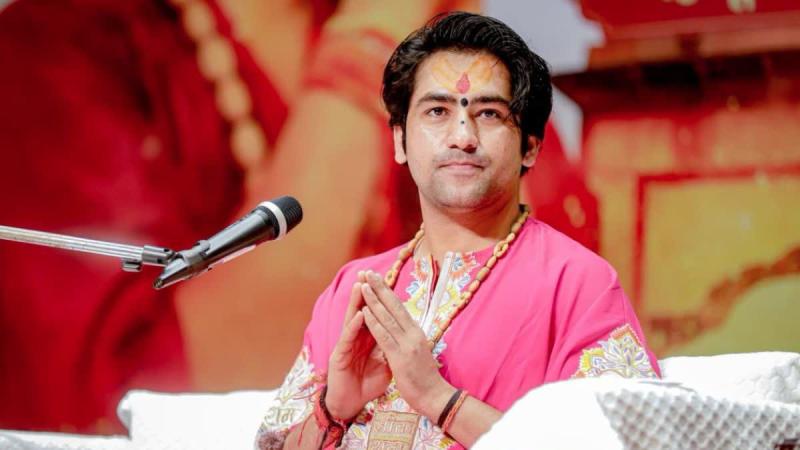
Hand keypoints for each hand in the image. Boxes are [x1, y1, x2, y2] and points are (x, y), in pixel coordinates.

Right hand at [326, 271, 391, 420]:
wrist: (351, 404)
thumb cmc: (366, 384)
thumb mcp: (385, 365)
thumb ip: (391, 349)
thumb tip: (404, 338)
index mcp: (368, 339)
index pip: (375, 314)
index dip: (380, 299)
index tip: (388, 282)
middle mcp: (356, 338)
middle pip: (362, 310)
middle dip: (366, 293)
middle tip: (370, 273)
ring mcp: (346, 345)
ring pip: (352, 319)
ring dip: (357, 302)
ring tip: (362, 285)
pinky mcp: (339, 356)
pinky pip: (348, 338)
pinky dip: (354, 326)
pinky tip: (360, 314)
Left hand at [360, 271, 454, 419]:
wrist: (435, 397)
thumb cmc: (425, 377)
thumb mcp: (418, 351)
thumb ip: (410, 338)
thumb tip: (403, 326)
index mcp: (416, 332)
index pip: (399, 307)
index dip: (387, 291)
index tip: (377, 278)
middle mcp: (413, 333)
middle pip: (394, 306)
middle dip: (380, 288)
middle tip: (368, 272)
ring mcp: (407, 344)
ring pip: (387, 317)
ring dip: (374, 300)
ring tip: (364, 285)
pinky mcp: (400, 357)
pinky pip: (384, 336)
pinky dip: (373, 323)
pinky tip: (364, 312)